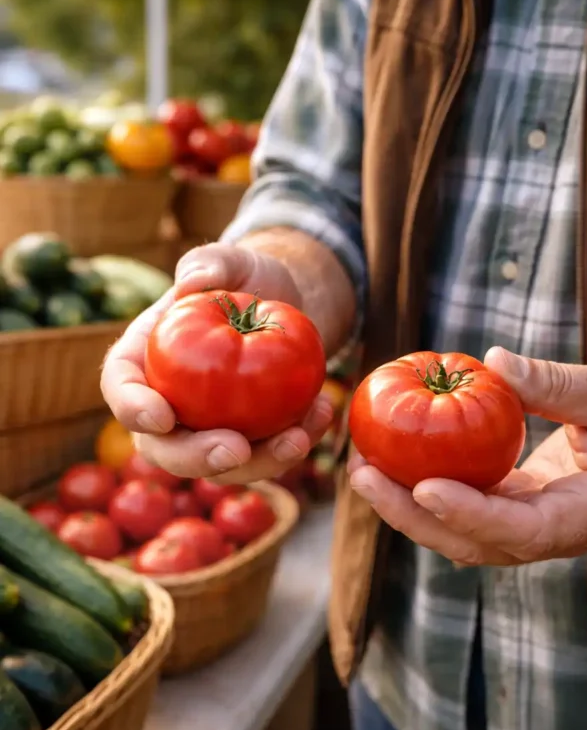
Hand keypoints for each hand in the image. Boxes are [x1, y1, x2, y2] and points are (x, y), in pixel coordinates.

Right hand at [101, 242, 332, 483]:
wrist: (283, 307)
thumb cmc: (245, 280)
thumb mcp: (233, 262)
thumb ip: (210, 263)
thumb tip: (191, 281)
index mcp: (141, 361)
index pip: (121, 387)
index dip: (132, 407)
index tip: (162, 416)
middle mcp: (166, 404)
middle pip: (163, 448)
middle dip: (196, 458)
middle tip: (236, 450)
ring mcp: (205, 430)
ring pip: (219, 466)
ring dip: (261, 463)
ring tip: (298, 438)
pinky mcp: (246, 441)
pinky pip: (265, 457)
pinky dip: (294, 444)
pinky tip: (321, 416)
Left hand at [348, 348, 586, 565]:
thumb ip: (559, 385)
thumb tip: (493, 363)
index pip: (524, 530)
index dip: (472, 514)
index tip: (426, 488)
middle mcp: (554, 532)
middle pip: (474, 542)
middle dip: (414, 517)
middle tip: (363, 476)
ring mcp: (530, 524)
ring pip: (461, 531)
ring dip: (408, 507)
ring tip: (360, 468)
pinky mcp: (515, 505)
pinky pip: (465, 505)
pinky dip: (425, 487)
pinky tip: (391, 459)